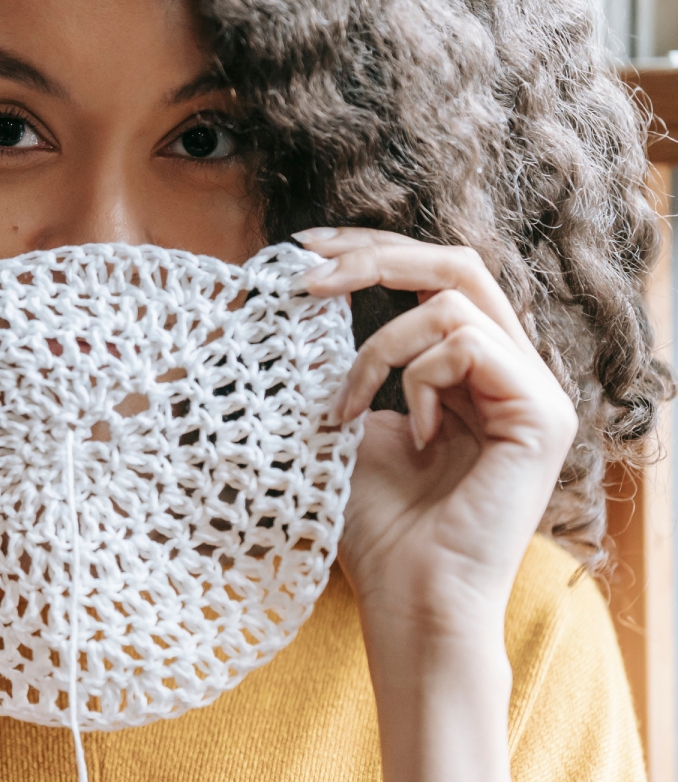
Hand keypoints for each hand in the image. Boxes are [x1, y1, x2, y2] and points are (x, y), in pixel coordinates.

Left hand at [293, 226, 577, 781]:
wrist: (408, 597)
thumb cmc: (373, 521)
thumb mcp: (347, 417)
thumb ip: (346, 357)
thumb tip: (305, 285)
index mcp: (472, 369)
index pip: (434, 275)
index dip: (370, 248)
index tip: (303, 248)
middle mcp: (512, 370)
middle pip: (456, 263)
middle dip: (371, 257)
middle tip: (306, 275)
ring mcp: (534, 390)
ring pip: (452, 300)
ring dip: (377, 348)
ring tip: (347, 409)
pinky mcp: (542, 414)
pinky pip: (467, 343)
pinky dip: (416, 378)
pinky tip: (413, 436)